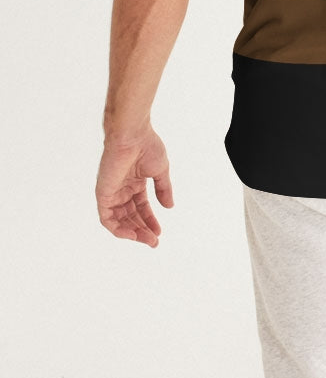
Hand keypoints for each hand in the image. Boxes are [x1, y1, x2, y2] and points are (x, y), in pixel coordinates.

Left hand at [95, 125, 173, 246]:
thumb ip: (163, 189)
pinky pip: (107, 218)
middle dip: (142, 230)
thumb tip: (169, 207)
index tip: (159, 233)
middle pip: (130, 216)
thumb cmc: (147, 146)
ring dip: (132, 232)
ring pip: (119, 220)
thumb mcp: (160, 171)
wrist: (132, 135)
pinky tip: (132, 234)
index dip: (150, 220)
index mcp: (135, 182)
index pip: (141, 207)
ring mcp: (112, 192)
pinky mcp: (103, 193)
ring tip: (147, 240)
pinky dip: (117, 229)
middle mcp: (122, 189)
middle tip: (154, 241)